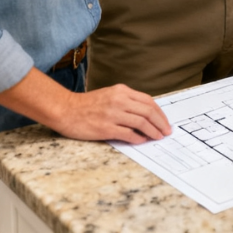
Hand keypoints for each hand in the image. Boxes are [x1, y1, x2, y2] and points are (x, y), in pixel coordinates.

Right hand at [0, 69, 170, 143]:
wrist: (67, 110)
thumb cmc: (88, 104)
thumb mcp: (110, 95)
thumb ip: (126, 101)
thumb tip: (145, 114)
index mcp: (121, 90)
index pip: (148, 100)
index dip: (159, 112)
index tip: (164, 121)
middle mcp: (119, 100)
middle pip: (148, 111)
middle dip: (160, 123)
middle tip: (166, 131)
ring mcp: (113, 114)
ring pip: (141, 122)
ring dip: (152, 131)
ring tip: (157, 137)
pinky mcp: (106, 128)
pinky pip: (128, 133)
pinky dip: (138, 138)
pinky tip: (142, 141)